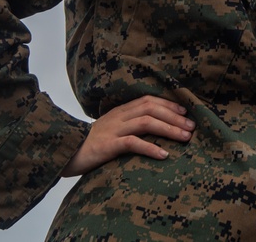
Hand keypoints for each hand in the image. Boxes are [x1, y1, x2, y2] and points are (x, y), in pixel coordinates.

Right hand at [62, 95, 195, 176]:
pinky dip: (150, 147)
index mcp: (119, 111)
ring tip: (185, 138)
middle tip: (192, 127)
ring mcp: (112, 130)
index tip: (185, 112)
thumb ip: (127, 126)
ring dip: (169, 129)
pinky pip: (132, 143)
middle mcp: (118, 117)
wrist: (63, 154)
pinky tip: (164, 154)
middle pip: (151, 108)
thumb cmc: (89, 145)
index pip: (148, 100)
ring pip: (146, 122)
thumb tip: (153, 128)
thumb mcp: (110, 130)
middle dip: (174, 117)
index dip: (168, 104)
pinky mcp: (107, 145)